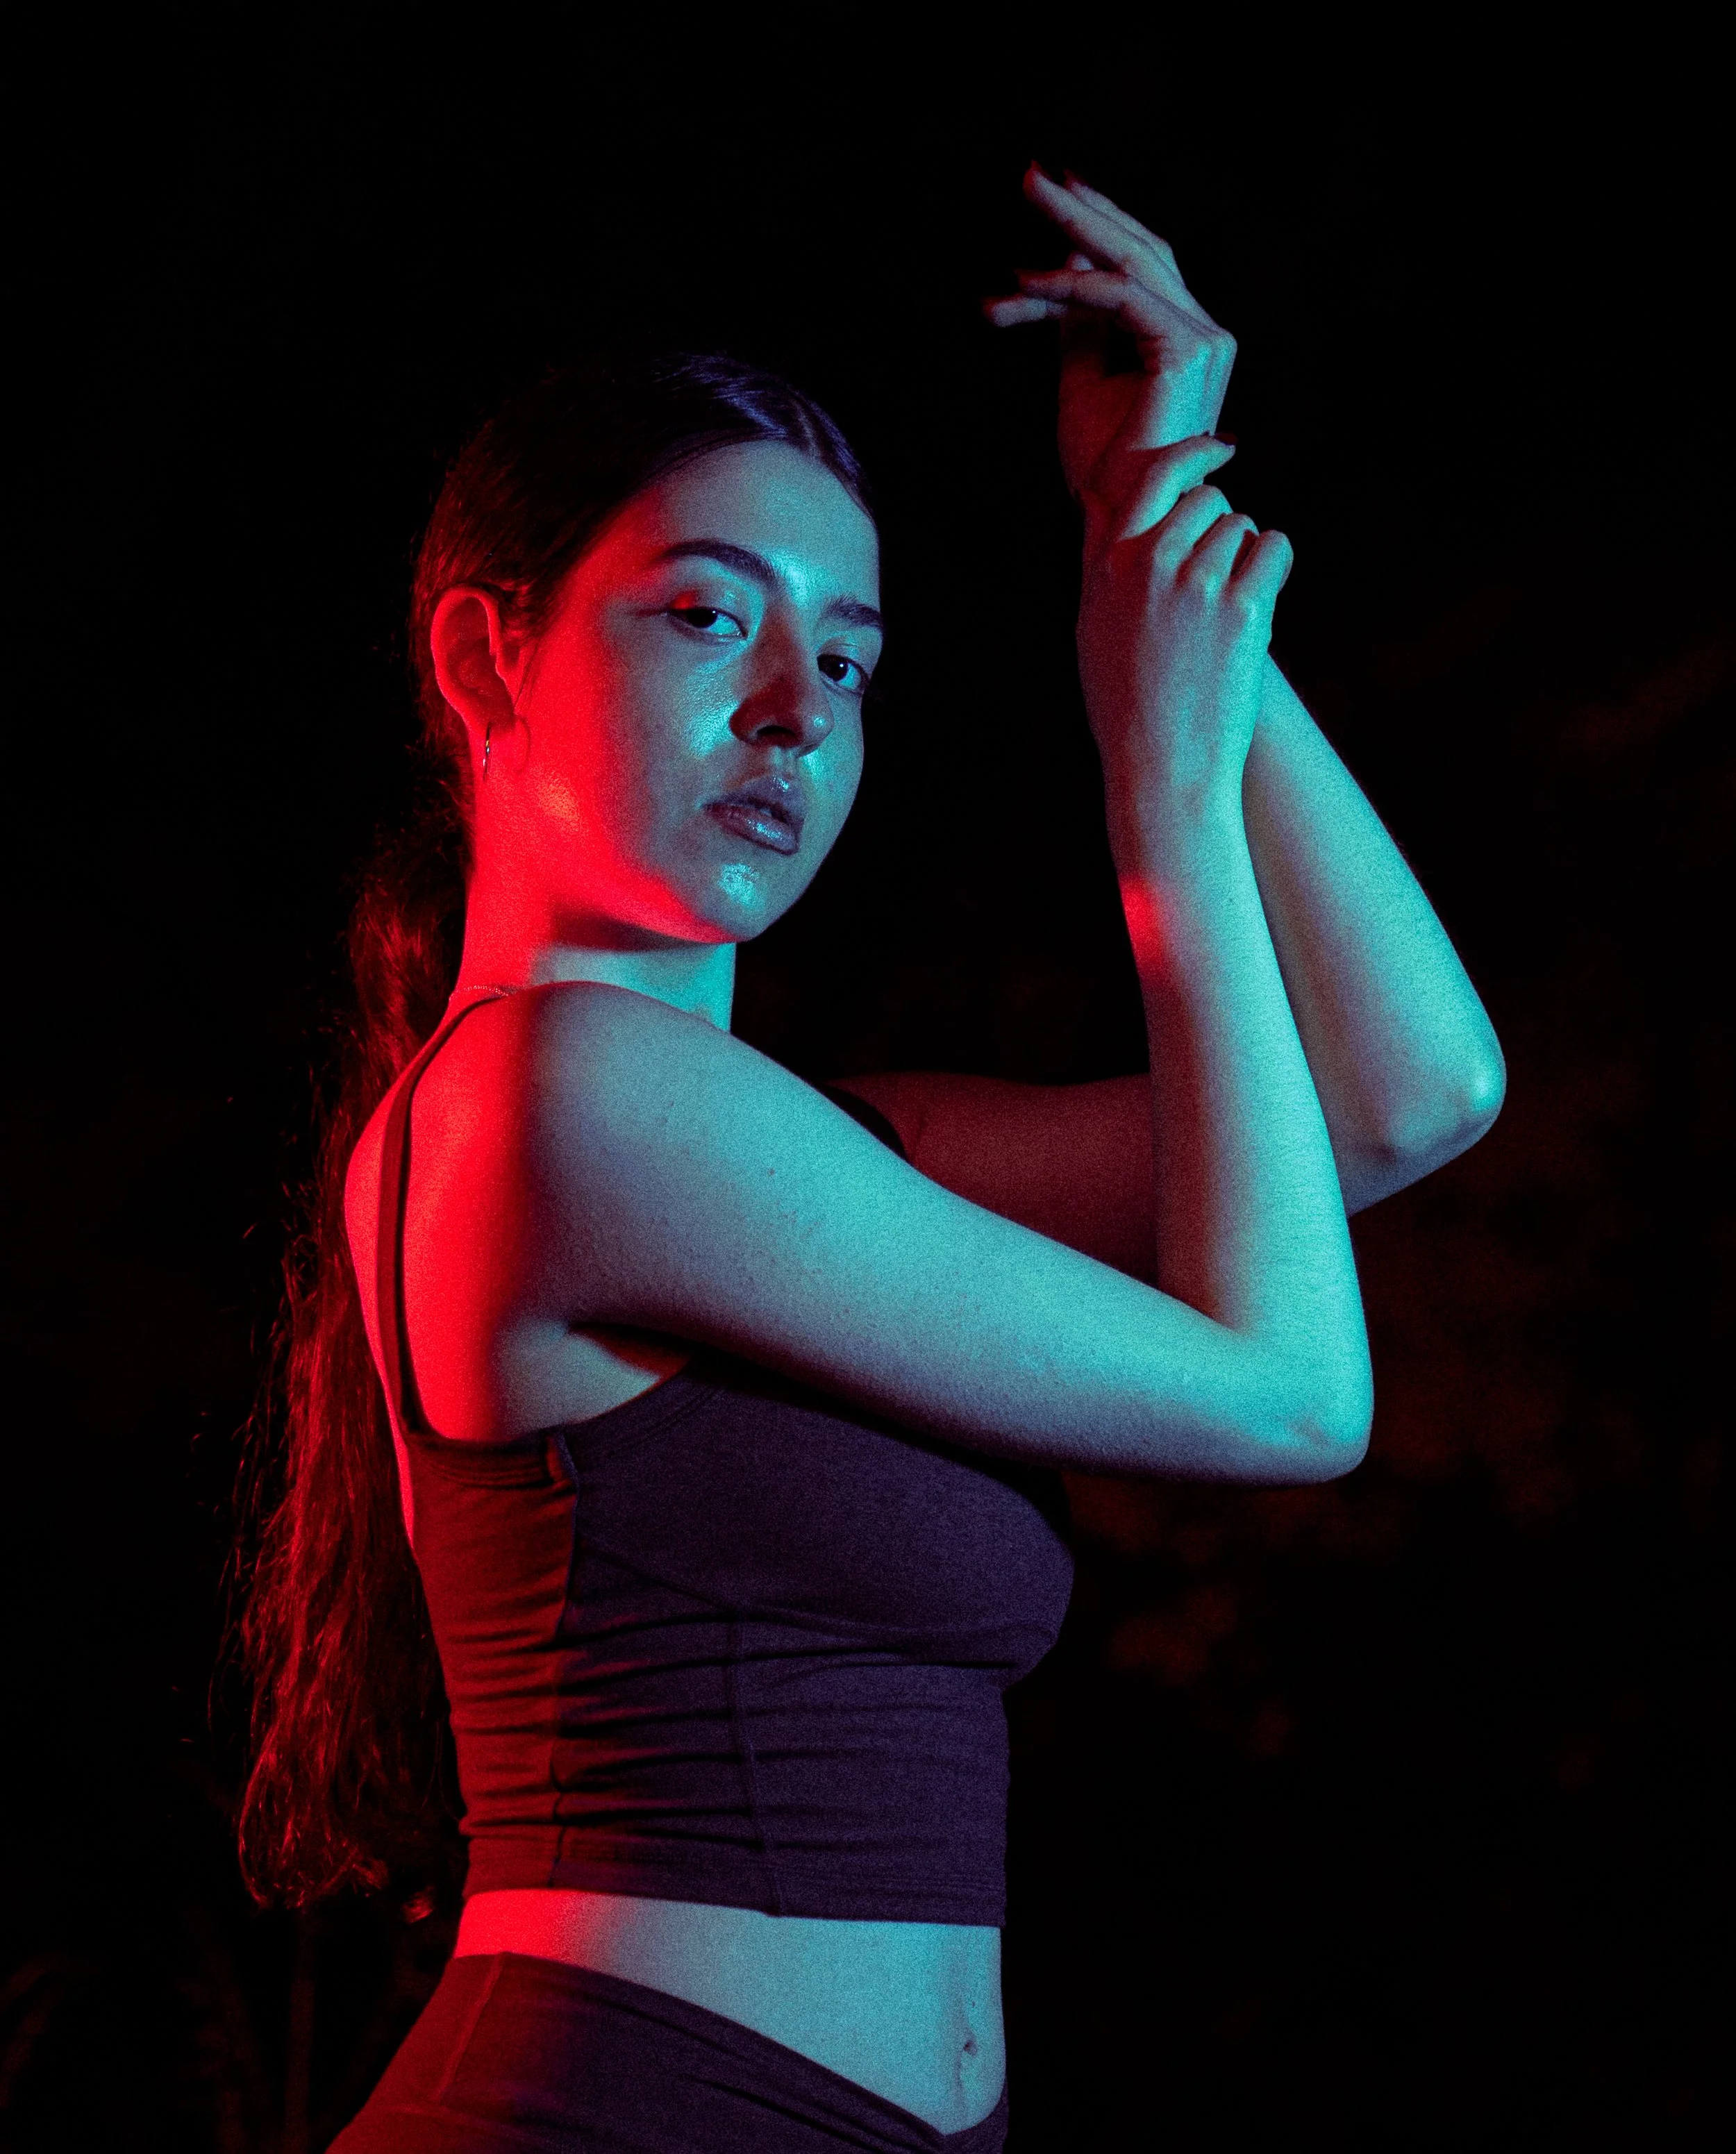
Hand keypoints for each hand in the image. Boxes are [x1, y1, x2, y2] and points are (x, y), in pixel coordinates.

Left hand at [985, 168, 1236, 513]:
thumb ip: (1078, 327)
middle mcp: (1204, 335)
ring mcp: (1203, 341)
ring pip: (1131, 264)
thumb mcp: (1082, 382)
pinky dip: (1073, 286)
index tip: (1048, 200)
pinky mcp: (1187, 353)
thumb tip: (1060, 269)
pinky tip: (1025, 284)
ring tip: (1028, 197)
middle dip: (1082, 212)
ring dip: (1072, 229)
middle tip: (1031, 176)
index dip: (1093, 230)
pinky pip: (1123, 298)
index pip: (1139, 268)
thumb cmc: (1105, 469)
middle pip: (1141, 251)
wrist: (1125, 519)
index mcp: (1183, 340)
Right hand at [1076, 437, 1291, 833]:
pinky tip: (1257, 604)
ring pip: (1242, 526)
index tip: (1220, 450)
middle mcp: (1148, 564)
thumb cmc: (1127, 706)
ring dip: (1245, 557)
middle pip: (1206, 499)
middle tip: (1217, 579)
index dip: (1191, 454)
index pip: (1149, 476)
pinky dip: (1274, 568)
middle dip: (1219, 527)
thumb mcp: (1094, 626)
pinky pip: (1274, 548)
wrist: (1164, 768)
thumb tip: (1097, 498)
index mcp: (1107, 567)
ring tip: (1227, 611)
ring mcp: (1196, 583)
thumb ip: (1101, 557)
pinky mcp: (1242, 607)